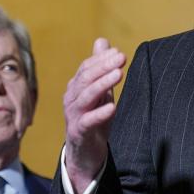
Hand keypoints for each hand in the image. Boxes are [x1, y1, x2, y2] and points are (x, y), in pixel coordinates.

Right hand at [63, 38, 125, 193]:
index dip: (102, 59)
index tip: (118, 52)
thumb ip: (100, 68)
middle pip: (85, 78)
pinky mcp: (78, 132)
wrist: (85, 152)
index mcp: (76, 87)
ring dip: (103, 84)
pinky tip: (112, 107)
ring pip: (86, 96)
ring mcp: (73, 115)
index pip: (87, 68)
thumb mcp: (99, 90)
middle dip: (103, 66)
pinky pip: (88, 121)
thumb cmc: (92, 118)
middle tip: (121, 57)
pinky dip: (99, 113)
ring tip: (119, 74)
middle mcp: (71, 99)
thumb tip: (102, 40)